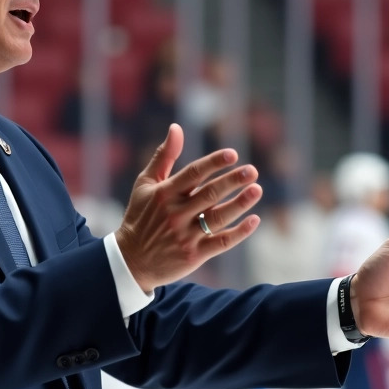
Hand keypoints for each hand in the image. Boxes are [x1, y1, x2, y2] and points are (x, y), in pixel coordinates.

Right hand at [116, 124, 261, 291]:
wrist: (131, 260)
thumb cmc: (141, 216)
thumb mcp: (145, 184)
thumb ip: (163, 156)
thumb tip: (176, 127)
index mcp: (164, 194)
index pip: (193, 174)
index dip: (214, 163)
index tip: (233, 154)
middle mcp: (175, 214)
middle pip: (209, 194)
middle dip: (232, 181)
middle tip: (253, 171)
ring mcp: (185, 235)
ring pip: (218, 218)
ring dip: (240, 204)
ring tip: (257, 190)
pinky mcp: (194, 255)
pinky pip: (221, 242)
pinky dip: (239, 232)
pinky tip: (254, 220)